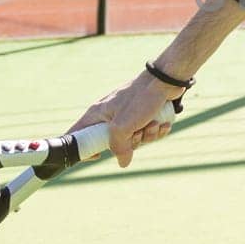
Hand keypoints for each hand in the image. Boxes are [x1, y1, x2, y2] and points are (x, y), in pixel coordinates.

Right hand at [69, 69, 183, 167]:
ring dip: (147, 135)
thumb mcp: (124, 125)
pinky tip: (162, 122)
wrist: (165, 81)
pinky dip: (156, 131)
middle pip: (113, 143)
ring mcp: (127, 116)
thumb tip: (123, 162)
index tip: (98, 155)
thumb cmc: (141, 98)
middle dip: (130, 142)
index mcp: (98, 114)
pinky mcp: (144, 116)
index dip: (82, 148)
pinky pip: (147, 133)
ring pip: (134, 139)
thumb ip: (118, 147)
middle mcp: (110, 115)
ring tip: (153, 122)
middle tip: (137, 133)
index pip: (78, 134)